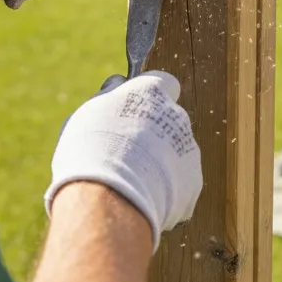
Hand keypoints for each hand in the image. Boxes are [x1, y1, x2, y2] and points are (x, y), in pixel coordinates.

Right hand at [44, 72, 201, 252]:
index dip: (148, 96)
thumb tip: (117, 83)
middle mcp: (177, 116)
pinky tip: (139, 198)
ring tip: (127, 181)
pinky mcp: (193, 183)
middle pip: (167, 121)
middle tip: (122, 152)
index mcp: (153, 91)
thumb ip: (108, 95)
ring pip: (173, 154)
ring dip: (157, 164)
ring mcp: (189, 151)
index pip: (162, 82)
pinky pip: (178, 184)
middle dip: (151, 134)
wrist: (110, 198)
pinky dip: (163, 191)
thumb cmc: (92, 148)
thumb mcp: (88, 112)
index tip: (132, 108)